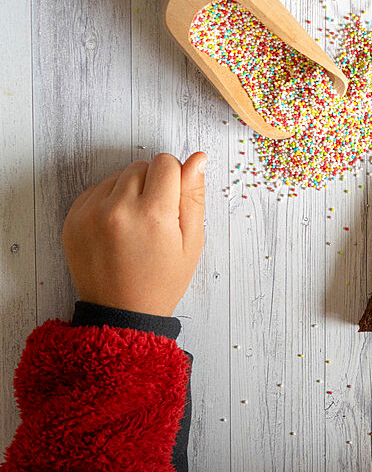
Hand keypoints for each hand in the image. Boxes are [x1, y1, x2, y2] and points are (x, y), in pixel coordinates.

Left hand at [62, 152, 206, 316]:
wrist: (121, 312)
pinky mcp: (73, 218)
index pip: (165, 163)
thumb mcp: (191, 242)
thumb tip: (198, 159)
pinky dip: (109, 200)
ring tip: (137, 224)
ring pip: (118, 175)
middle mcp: (117, 208)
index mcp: (152, 214)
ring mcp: (90, 213)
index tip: (174, 202)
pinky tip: (119, 227)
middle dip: (153, 183)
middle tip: (157, 217)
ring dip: (130, 190)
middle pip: (141, 165)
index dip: (176, 178)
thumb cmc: (162, 280)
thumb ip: (193, 196)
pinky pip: (96, 189)